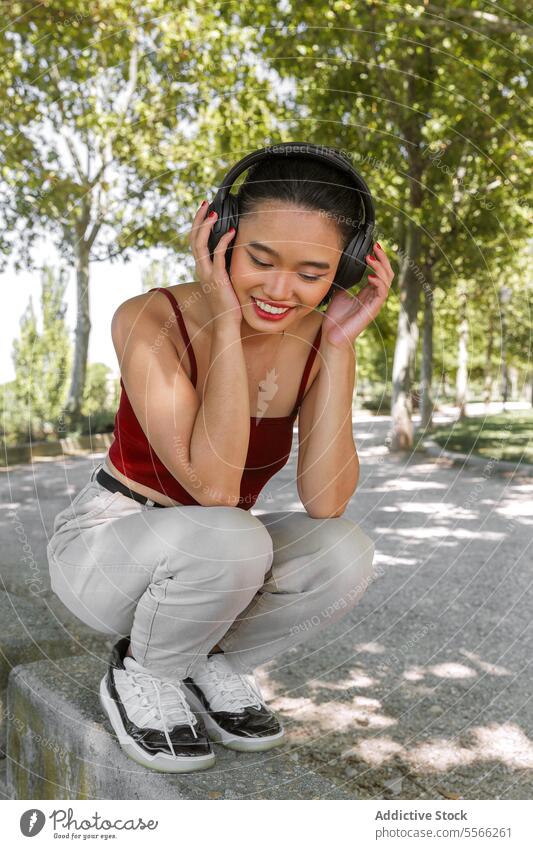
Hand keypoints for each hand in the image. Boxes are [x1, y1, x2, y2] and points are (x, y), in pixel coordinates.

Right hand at [189, 202, 242, 329]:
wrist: (225, 321)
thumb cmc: (227, 302)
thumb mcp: (223, 280)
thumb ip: (223, 266)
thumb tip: (231, 252)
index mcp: (201, 268)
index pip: (194, 241)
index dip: (197, 224)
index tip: (204, 210)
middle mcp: (200, 269)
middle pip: (193, 238)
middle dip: (199, 219)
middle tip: (205, 204)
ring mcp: (207, 273)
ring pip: (200, 244)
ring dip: (207, 226)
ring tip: (215, 213)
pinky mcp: (217, 278)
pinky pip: (218, 255)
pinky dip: (223, 241)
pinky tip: (231, 232)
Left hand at [322, 242, 393, 348]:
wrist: (332, 335)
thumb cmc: (336, 317)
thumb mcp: (340, 293)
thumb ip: (346, 281)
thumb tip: (344, 267)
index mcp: (368, 292)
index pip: (380, 272)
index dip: (379, 259)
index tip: (373, 246)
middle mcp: (374, 297)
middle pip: (387, 274)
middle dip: (383, 259)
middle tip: (376, 247)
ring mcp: (375, 303)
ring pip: (387, 282)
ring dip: (380, 268)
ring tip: (371, 258)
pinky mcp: (372, 310)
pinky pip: (381, 294)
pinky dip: (378, 283)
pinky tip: (371, 276)